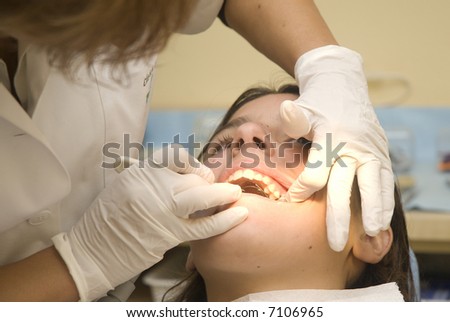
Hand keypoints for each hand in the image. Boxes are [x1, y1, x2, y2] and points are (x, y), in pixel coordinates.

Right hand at [52, 146, 246, 300]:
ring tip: (236, 193)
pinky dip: (226, 220)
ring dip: (224, 195)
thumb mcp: (125, 184)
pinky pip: (205, 225)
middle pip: (193, 177)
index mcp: (140, 171)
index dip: (192, 162)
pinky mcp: (170, 234)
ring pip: (203, 197)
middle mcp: (153, 187)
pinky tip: (240, 214)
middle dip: (208, 182)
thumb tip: (185, 171)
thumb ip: (153, 175)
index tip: (197, 171)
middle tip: (215, 187)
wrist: (93, 251)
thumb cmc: (108, 217)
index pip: (176, 155)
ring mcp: (162, 211)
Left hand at [280, 45, 393, 251]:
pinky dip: (385, 200)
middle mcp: (353, 145)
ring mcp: (371, 150)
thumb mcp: (303, 107)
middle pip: (346, 185)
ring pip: (373, 185)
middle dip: (340, 216)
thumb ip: (295, 117)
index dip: (303, 189)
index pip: (317, 172)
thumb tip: (284, 112)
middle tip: (335, 243)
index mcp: (331, 136)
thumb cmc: (318, 101)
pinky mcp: (381, 152)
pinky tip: (382, 220)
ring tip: (371, 235)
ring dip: (373, 211)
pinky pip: (386, 180)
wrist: (343, 84)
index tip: (291, 201)